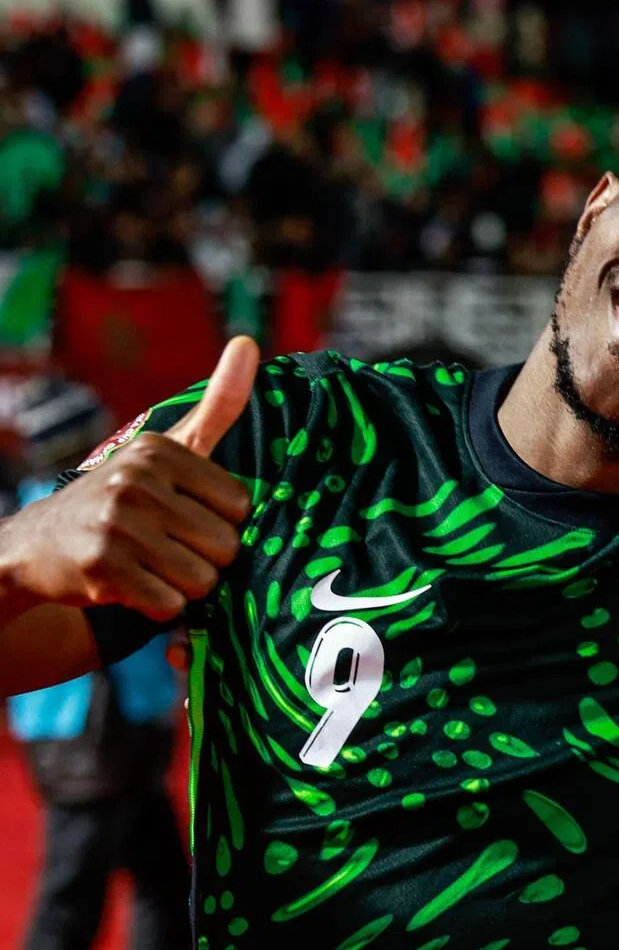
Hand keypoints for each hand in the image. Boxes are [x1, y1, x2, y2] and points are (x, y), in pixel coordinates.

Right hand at [1, 337, 258, 621]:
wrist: (37, 545)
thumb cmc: (126, 497)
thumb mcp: (170, 448)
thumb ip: (217, 405)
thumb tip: (249, 342)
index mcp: (162, 451)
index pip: (241, 507)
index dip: (222, 524)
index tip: (188, 518)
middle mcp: (138, 480)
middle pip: (225, 546)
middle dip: (205, 559)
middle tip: (168, 548)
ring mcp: (117, 524)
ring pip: (201, 580)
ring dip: (183, 586)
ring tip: (152, 566)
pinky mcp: (101, 568)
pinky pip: (169, 605)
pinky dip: (159, 607)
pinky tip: (134, 586)